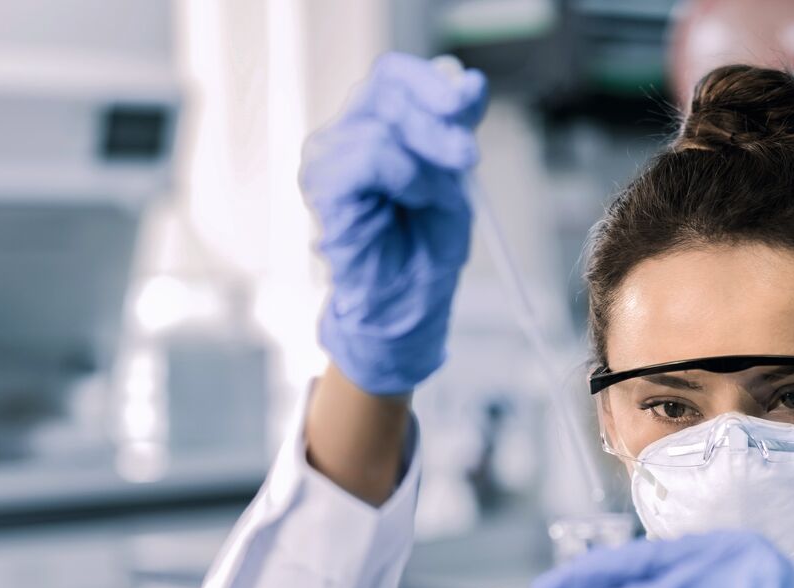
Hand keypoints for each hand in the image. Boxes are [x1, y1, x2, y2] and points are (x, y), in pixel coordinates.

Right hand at [300, 53, 487, 394]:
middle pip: (385, 88)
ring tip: (435, 200)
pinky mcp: (323, 187)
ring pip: (381, 123)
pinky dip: (404, 175)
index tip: (470, 100)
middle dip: (437, 116)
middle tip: (469, 156)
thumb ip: (457, 128)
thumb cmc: (426, 247)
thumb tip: (470, 82)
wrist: (407, 306)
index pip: (393, 76)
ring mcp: (328, 160)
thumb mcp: (455, 177)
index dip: (431, 80)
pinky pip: (369, 155)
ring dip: (426, 160)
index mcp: (375, 128)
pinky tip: (412, 201)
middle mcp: (345, 136)